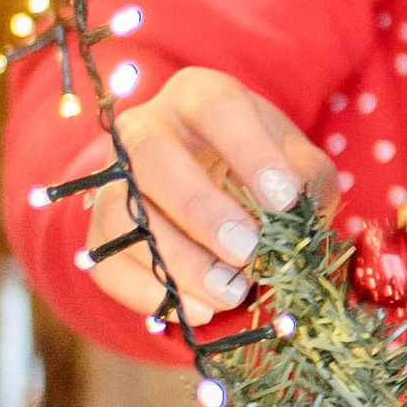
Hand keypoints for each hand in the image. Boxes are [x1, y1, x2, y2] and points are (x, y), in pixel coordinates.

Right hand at [70, 66, 335, 325]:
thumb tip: (298, 208)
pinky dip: (151, 294)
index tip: (283, 200)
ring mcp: (112, 180)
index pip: (217, 108)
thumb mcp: (295, 161)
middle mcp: (143, 129)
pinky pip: (107, 263)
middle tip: (247, 251)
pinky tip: (199, 309)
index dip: (250, 152)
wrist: (211, 192)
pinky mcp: (99, 232)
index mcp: (198, 97)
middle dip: (201, 209)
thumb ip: (307, 178)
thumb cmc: (259, 169)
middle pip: (152, 157)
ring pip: (123, 215)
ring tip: (229, 292)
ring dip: (178, 260)